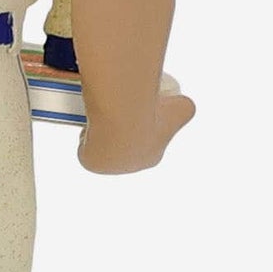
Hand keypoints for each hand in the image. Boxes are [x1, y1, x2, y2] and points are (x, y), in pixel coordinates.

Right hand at [77, 87, 195, 173]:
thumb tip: (185, 104)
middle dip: (119, 134)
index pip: (146, 143)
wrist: (123, 119)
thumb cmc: (151, 115)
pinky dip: (86, 137)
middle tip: (115, 110)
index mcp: (153, 156)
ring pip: (104, 148)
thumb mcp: (181, 108)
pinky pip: (86, 148)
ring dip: (101, 135)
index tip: (133, 110)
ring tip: (100, 114)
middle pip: (123, 148)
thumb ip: (186, 107)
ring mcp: (111, 167)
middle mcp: (133, 166)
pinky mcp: (91, 162)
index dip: (140, 127)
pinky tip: (88, 123)